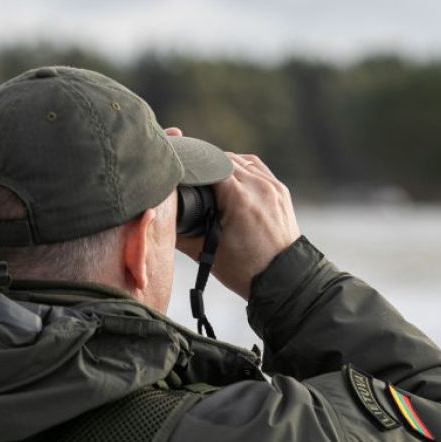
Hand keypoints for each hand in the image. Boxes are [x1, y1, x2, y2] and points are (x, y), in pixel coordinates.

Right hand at [165, 128, 300, 300]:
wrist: (283, 281)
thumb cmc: (245, 271)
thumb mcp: (206, 253)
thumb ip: (179, 232)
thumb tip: (157, 217)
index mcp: (239, 198)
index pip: (207, 165)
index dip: (190, 166)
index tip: (177, 173)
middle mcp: (258, 187)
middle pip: (223, 160)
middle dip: (205, 166)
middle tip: (190, 178)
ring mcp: (272, 187)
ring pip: (240, 161)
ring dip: (223, 165)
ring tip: (209, 180)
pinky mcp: (280, 191)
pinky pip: (257, 168)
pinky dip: (242, 169)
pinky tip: (230, 178)